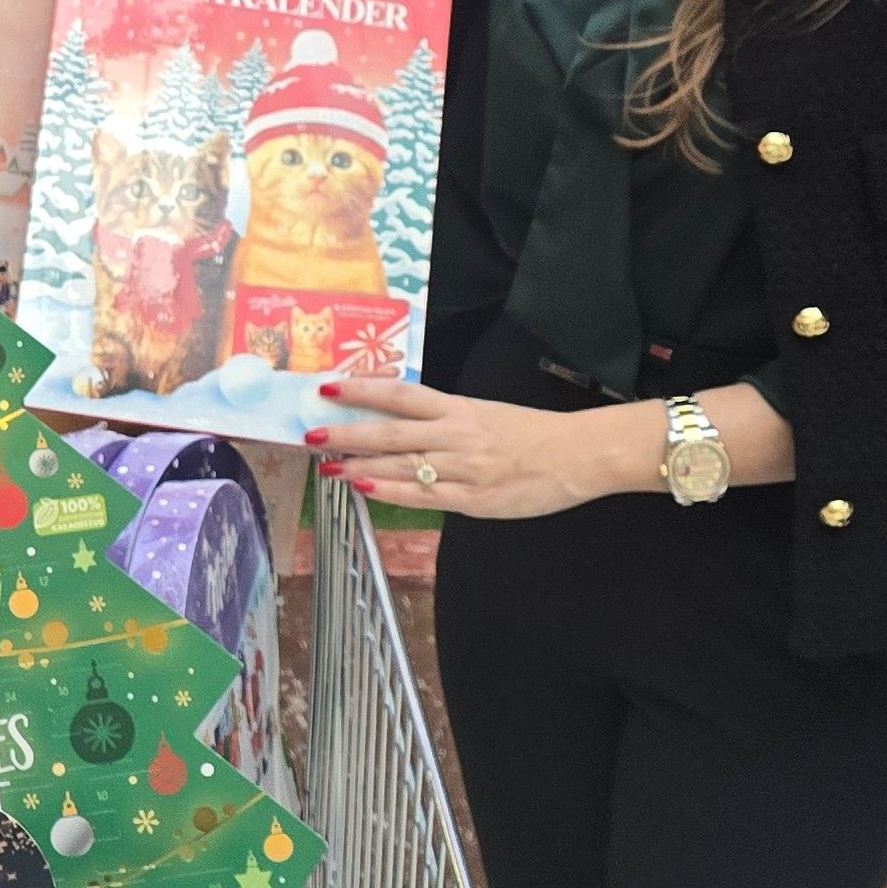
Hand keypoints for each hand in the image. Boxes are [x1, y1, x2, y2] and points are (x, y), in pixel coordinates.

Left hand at [308, 375, 627, 519]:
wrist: (576, 456)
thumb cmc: (530, 434)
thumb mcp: (484, 414)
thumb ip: (443, 421)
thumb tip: (398, 425)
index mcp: (458, 408)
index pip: (401, 394)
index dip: (362, 389)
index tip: (329, 387)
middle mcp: (455, 435)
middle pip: (391, 431)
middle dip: (346, 433)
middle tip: (310, 433)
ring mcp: (462, 469)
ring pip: (401, 465)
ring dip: (359, 465)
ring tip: (326, 466)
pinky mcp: (471, 499)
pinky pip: (423, 496)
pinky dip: (391, 491)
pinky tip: (364, 487)